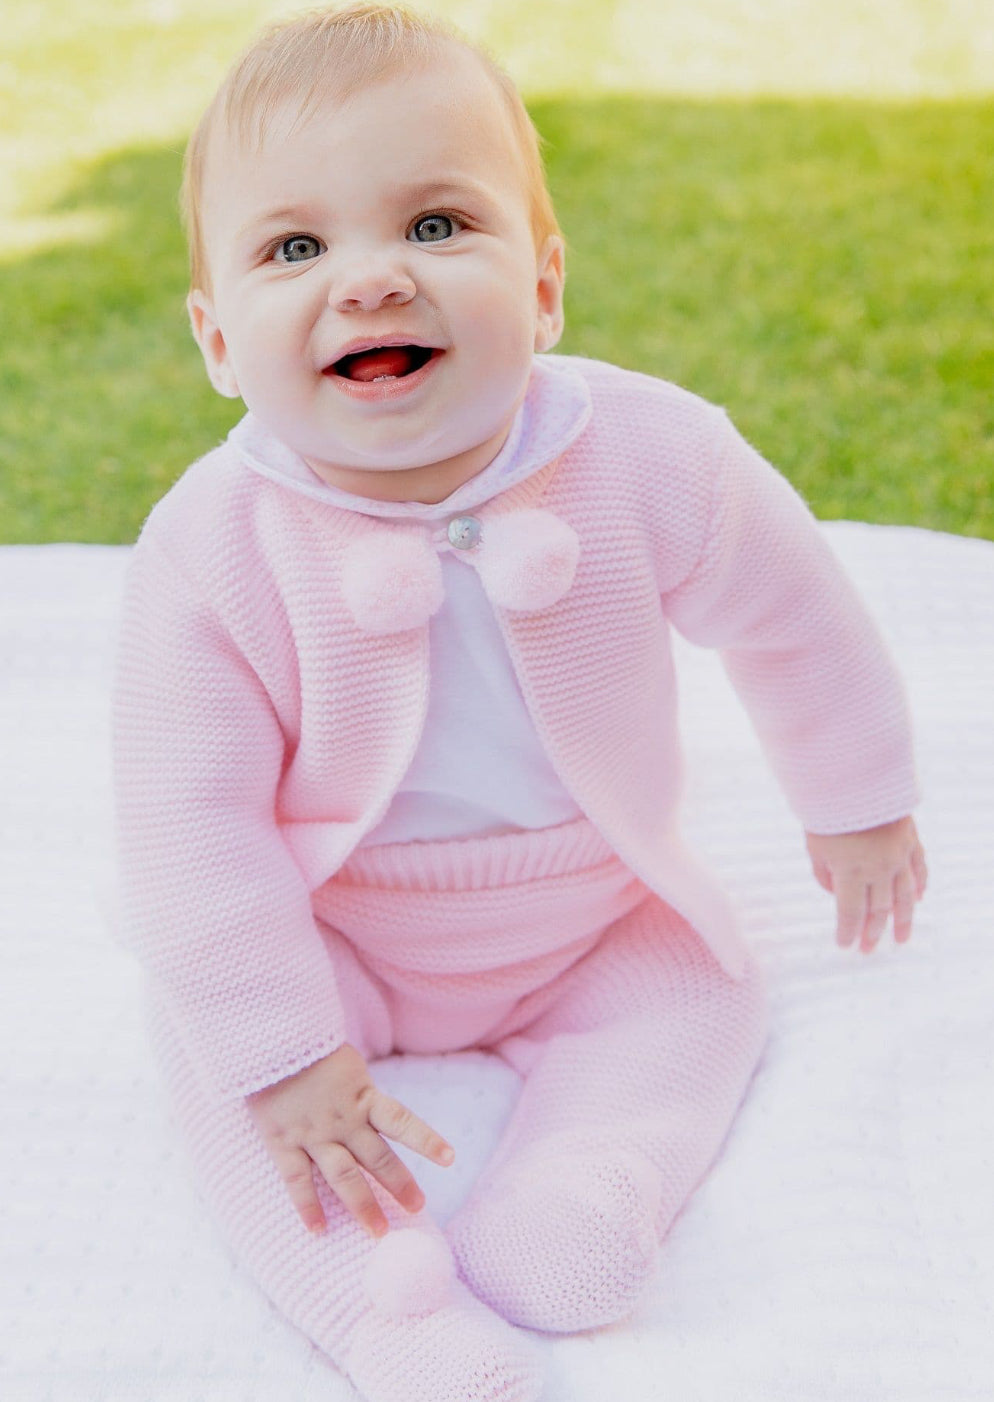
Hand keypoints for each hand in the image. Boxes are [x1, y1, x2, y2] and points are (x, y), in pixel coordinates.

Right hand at [245, 1042, 454, 1237]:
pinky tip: (318, 1230)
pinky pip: (297, 1180)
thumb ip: (361, 1096)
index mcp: (363, 1097)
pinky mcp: (283, 1141)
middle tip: (417, 1208)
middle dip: (399, 1184)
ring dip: (362, 1205)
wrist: (270, 1041)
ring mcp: (313, 1134)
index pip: (402, 1122)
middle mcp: (343, 1120)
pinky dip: (308, 1206)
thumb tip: (379, 1117)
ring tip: (378, 1232)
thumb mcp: (348, 1067)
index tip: (449, 1159)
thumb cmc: (312, 1050)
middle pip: (377, 1158)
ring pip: (343, 1176)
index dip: (426, 1139)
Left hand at [805, 815, 927, 952]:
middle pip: (878, 909)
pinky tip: (919, 900)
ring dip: (902, 920)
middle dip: (872, 932)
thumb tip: (834, 892)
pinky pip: (919, 868)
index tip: (844, 945)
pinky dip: (920, 886)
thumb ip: (824, 872)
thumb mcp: (815, 844)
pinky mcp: (910, 840)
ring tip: (901, 939)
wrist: (855, 776)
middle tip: (868, 949)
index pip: (849, 912)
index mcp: (850, 871)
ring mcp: (898, 855)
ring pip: (904, 896)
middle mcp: (878, 868)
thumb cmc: (827, 810)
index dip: (847, 931)